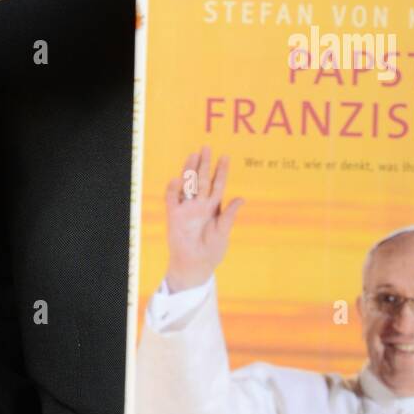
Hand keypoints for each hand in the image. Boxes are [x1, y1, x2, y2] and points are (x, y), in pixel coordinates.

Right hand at [164, 146, 243, 291]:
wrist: (196, 266)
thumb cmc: (212, 251)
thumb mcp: (224, 232)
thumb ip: (230, 215)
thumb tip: (241, 198)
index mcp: (213, 207)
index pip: (217, 185)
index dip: (221, 171)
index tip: (225, 157)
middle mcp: (200, 205)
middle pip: (201, 180)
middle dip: (204, 164)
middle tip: (207, 147)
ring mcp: (186, 209)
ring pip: (187, 185)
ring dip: (189, 170)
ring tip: (193, 155)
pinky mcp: (174, 216)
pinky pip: (172, 200)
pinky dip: (173, 189)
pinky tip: (178, 179)